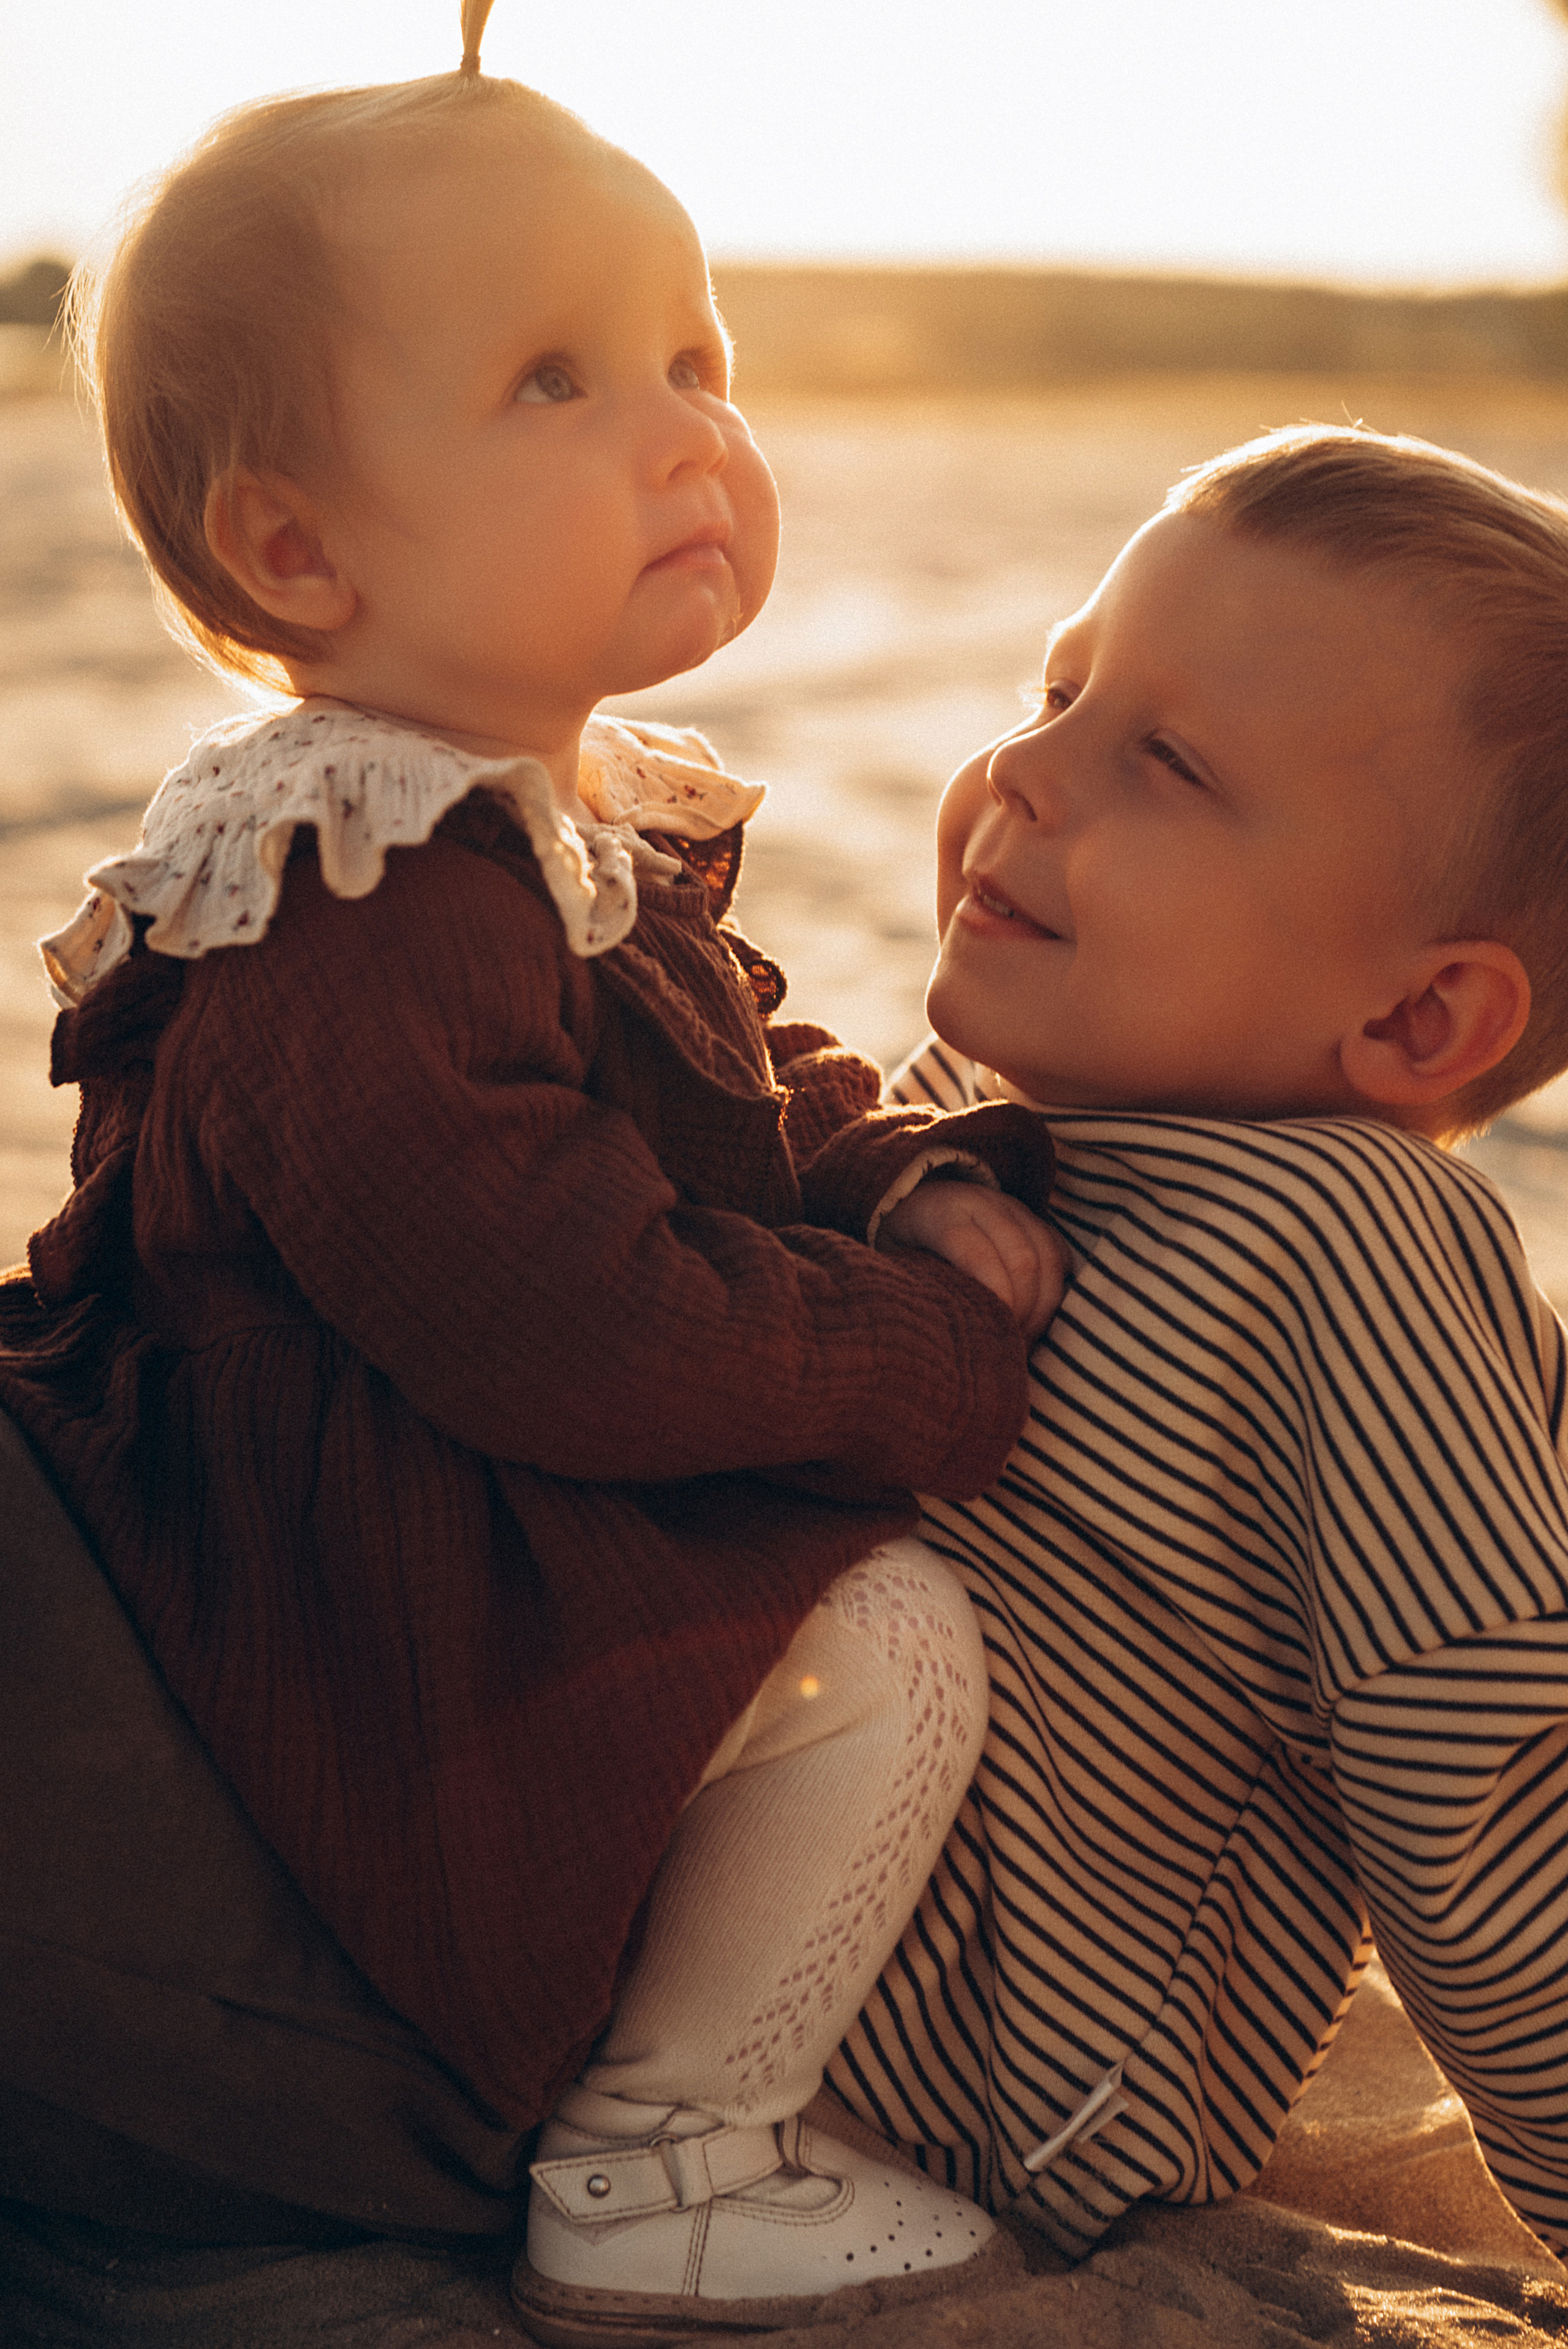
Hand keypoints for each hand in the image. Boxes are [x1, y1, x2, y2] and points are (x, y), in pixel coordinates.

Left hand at [878, 1180, 1068, 1339]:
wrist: (920, 1196)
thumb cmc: (904, 1241)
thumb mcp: (895, 1260)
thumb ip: (915, 1287)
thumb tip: (936, 1339)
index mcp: (941, 1213)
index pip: (976, 1253)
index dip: (994, 1295)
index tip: (995, 1333)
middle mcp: (982, 1204)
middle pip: (1022, 1258)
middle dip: (1023, 1309)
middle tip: (1011, 1343)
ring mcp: (1013, 1209)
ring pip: (1048, 1257)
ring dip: (1044, 1306)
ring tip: (1025, 1337)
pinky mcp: (1035, 1218)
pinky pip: (1060, 1255)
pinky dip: (1056, 1290)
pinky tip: (1038, 1317)